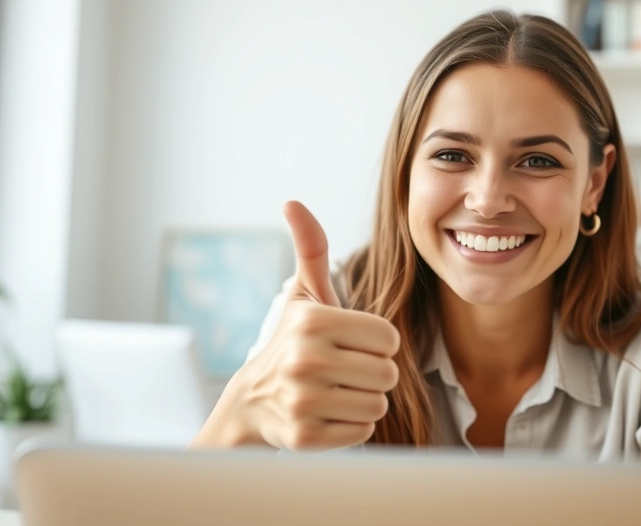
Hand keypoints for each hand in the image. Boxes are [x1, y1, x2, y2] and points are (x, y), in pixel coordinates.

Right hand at [196, 201, 399, 449]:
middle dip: (372, 373)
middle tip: (343, 371)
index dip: (376, 343)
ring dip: (363, 400)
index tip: (349, 344)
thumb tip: (292, 202)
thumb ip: (311, 248)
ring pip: (377, 404)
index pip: (389, 338)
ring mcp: (302, 402)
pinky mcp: (304, 438)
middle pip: (387, 373)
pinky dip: (351, 427)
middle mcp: (304, 360)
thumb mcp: (303, 295)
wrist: (251, 403)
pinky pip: (362, 432)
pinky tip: (326, 414)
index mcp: (313, 322)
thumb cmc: (291, 342)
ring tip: (334, 391)